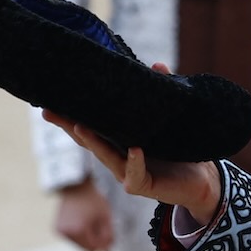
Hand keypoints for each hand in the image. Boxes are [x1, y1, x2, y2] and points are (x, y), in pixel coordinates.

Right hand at [41, 64, 222, 224]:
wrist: (202, 180)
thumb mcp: (169, 119)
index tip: (49, 100)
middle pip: (88, 141)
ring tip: (80, 127)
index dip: (69, 115)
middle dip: (68, 126)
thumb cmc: (180, 149)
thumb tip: (157, 65)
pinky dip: (134, 162)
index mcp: (119, 140)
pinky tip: (134, 150)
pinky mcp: (143, 185)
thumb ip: (162, 93)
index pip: (90, 125)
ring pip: (106, 157)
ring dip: (94, 142)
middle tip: (48, 111)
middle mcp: (117, 156)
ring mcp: (127, 172)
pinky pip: (135, 173)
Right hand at [53, 179, 113, 250]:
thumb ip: (108, 236)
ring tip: (92, 224)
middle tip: (103, 230)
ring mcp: (60, 231)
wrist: (75, 188)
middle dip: (96, 243)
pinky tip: (83, 223)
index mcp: (79, 230)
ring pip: (79, 245)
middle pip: (86, 249)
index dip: (104, 245)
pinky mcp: (57, 229)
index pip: (95, 248)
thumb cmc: (93, 201)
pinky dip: (80, 235)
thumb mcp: (106, 217)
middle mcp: (66, 233)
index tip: (111, 236)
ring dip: (88, 240)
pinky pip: (72, 239)